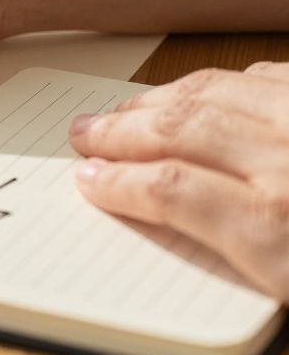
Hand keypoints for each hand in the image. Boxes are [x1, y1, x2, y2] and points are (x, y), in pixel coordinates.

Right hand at [71, 62, 288, 300]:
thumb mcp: (288, 281)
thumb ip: (233, 249)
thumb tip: (155, 208)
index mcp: (276, 225)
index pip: (170, 189)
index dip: (119, 182)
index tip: (89, 181)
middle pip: (182, 130)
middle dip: (121, 130)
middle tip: (86, 133)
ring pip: (214, 90)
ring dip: (157, 99)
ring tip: (126, 109)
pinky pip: (266, 73)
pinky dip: (223, 81)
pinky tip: (203, 92)